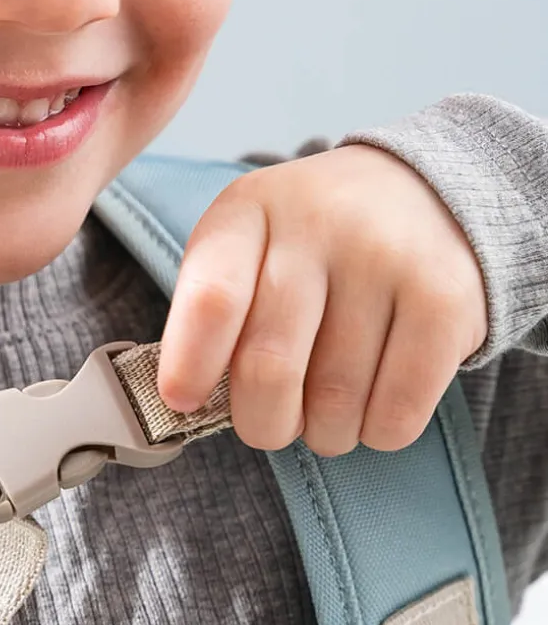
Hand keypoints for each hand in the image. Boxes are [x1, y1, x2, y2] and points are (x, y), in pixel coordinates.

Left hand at [155, 145, 487, 456]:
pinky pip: (397, 411)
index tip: (180, 401)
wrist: (420, 192)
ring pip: (336, 401)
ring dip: (324, 432)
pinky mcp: (445, 301)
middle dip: (261, 421)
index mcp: (248, 209)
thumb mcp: (246, 242)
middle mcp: (316, 224)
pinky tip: (371, 405)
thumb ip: (213, 309)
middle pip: (270, 364)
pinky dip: (375, 432)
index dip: (190, 362)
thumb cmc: (309, 241)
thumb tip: (189, 400)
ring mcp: (385, 259)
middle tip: (267, 424)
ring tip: (324, 410)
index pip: (212, 298)